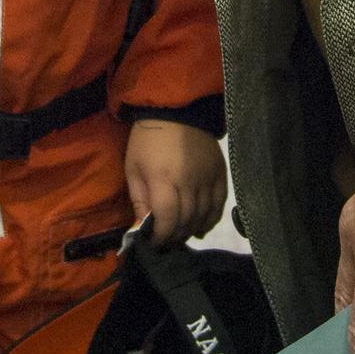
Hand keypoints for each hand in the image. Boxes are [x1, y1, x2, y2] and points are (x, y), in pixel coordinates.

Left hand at [124, 120, 226, 246]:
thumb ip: (139, 200)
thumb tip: (143, 228)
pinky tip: (200, 226)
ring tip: (180, 234)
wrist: (177, 110)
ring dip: (191, 230)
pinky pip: (220, 204)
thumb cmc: (147, 141)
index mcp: (164, 179)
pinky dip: (211, 219)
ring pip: (204, 216)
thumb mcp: (133, 168)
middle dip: (174, 236)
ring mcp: (208, 177)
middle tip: (166, 240)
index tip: (154, 243)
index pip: (168, 219)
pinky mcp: (221, 173)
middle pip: (187, 220)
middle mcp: (190, 181)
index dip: (161, 236)